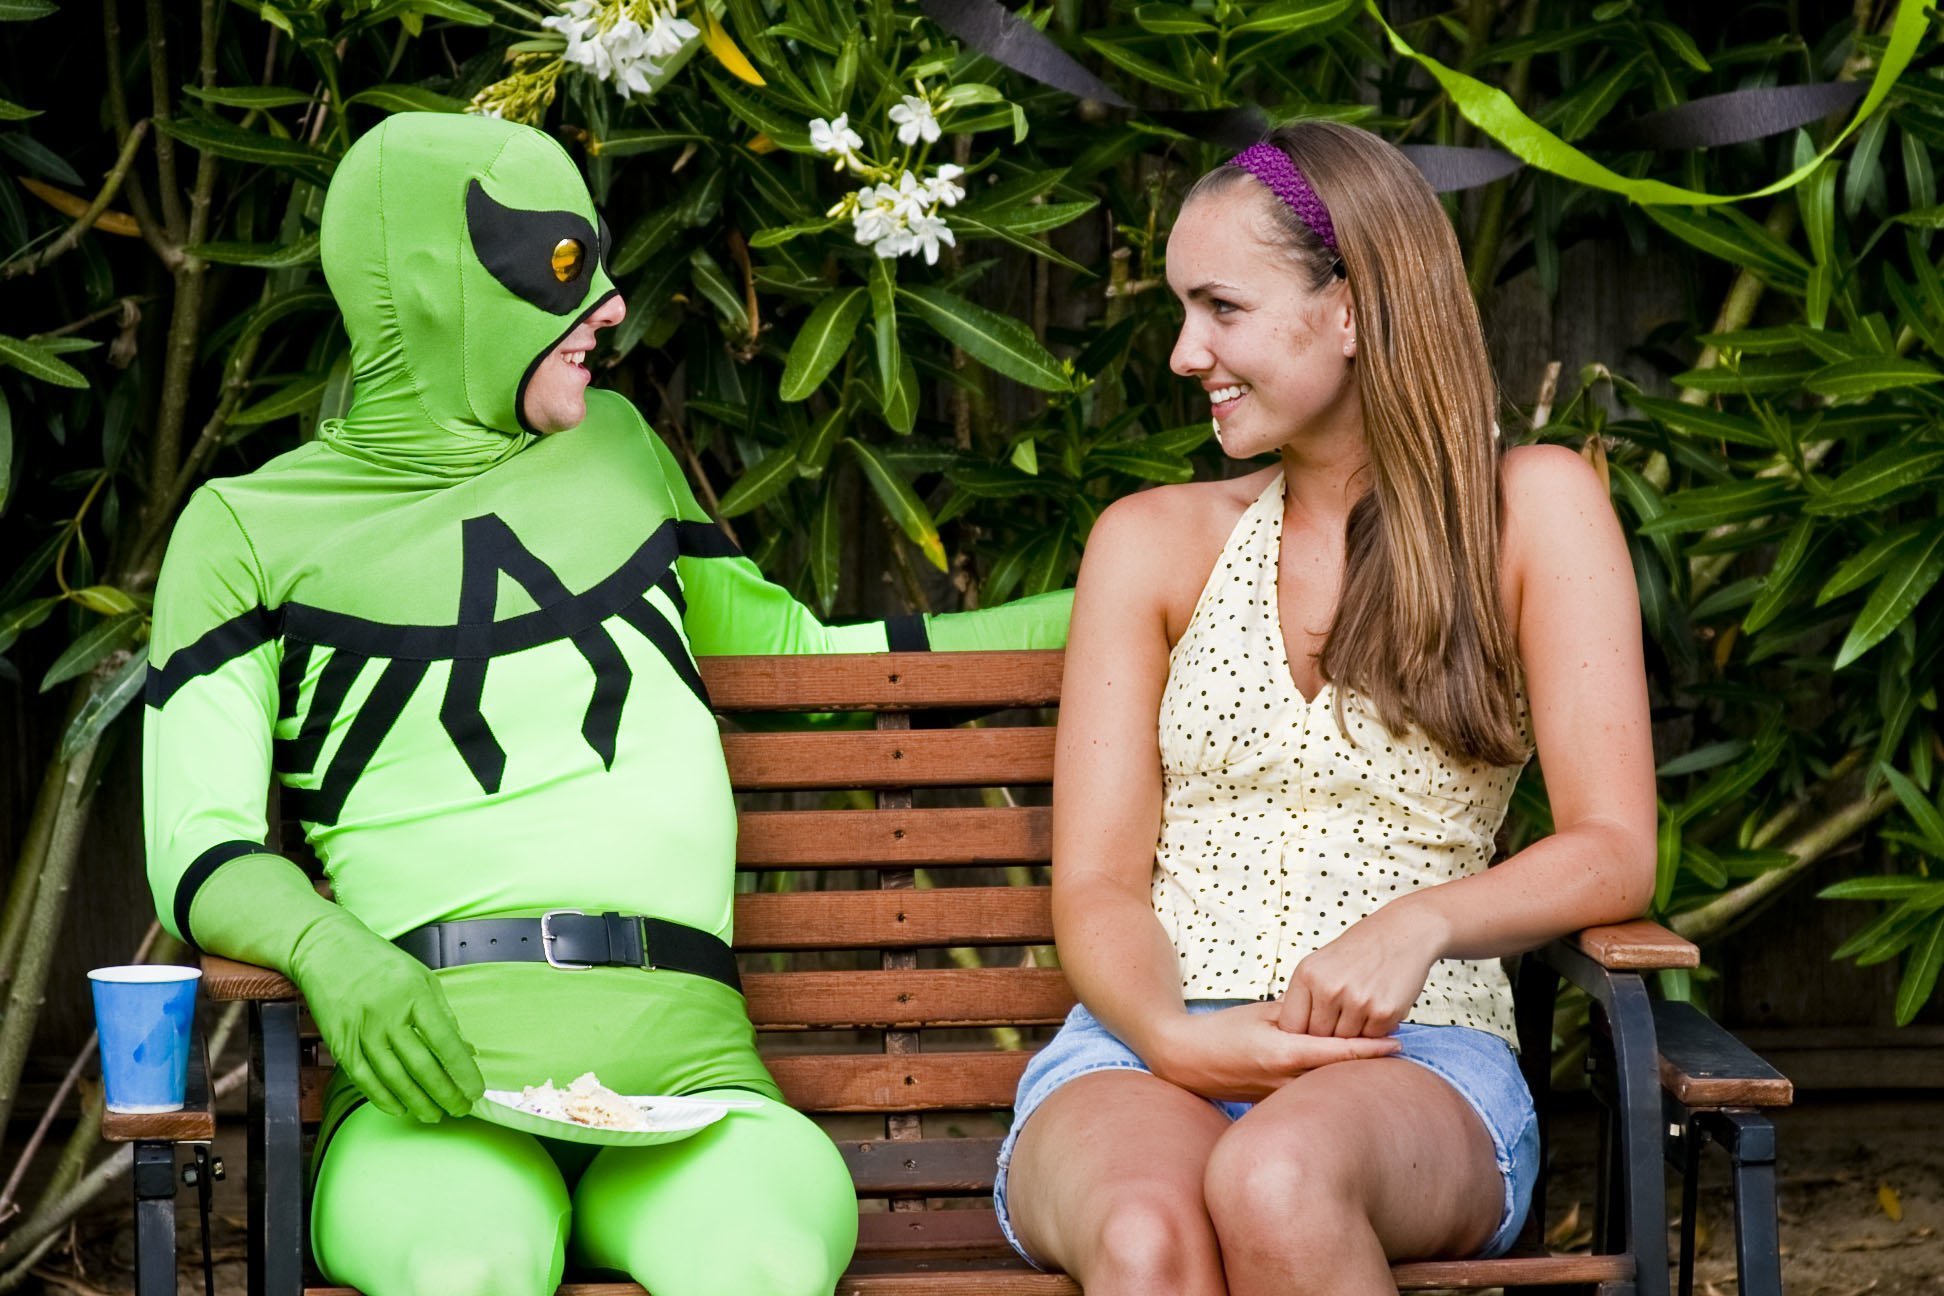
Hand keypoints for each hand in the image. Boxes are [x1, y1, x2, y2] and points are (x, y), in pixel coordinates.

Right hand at [288, 910, 483, 1121]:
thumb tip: (466, 1050)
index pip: (445, 1041)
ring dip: (417, 1101)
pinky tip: (399, 1108)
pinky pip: (363, 1078)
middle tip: (460, 1109)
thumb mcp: (422, 977)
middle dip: (444, 1093)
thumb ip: (444, 1014)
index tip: (476, 1090)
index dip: (462, 1070)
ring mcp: (361, 1029)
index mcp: (415, 995)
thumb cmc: (381, 963)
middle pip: (421, 1065)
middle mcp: (388, 1014)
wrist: (326, 949)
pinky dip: (382, 1097)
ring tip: (434, 1115)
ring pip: (392, 1077)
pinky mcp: (339, 1041)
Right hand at [1147, 1000, 1400, 1101]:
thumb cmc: (1221, 1031)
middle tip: (1401, 1057)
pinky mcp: (1273, 1106)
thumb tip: (1332, 1011)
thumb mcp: (1262, 1013)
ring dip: (1350, 1081)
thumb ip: (1299, 1014)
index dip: (1371, 1049)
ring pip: (1325, 1091)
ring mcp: (1280, 1097)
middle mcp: (1285, 1080)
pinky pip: (1307, 1098)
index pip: (1338, 1052)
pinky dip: (1327, 1089)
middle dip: (1369, 1069)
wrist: (1184, 1061)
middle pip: (1339, 1077)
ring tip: (1381, 1070)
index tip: (1398, 1044)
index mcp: (1284, 1051)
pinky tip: (1343, 1083)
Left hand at [1279, 899, 1445, 1038]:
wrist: (1403, 932)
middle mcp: (1329, 988)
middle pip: (1318, 1037)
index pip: (1291, 1025)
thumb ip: (1303, 994)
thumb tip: (1284, 1028)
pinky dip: (1376, 1030)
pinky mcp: (1384, 1011)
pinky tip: (1379, 1007)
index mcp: (1307, 974)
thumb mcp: (1321, 963)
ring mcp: (1357, 1001)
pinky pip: (1372, 1039)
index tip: (1310, 1031)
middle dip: (1329, 1034)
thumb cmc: (1360, 949)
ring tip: (1362, 1008)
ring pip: (1346, 1041)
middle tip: (1342, 1018)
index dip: (1300, 1034)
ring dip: (1354, 1033)